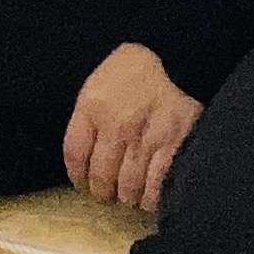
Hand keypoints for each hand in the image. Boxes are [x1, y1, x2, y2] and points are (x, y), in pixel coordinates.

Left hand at [63, 44, 201, 212]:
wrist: (172, 57)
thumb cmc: (128, 78)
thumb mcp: (94, 89)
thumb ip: (84, 125)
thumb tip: (79, 169)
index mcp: (93, 107)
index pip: (75, 156)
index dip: (78, 177)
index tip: (84, 184)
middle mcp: (119, 124)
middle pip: (102, 177)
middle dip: (103, 191)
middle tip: (108, 193)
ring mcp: (149, 135)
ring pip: (129, 187)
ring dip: (127, 196)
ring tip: (129, 193)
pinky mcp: (178, 143)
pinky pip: (158, 185)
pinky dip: (151, 197)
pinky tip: (150, 193)